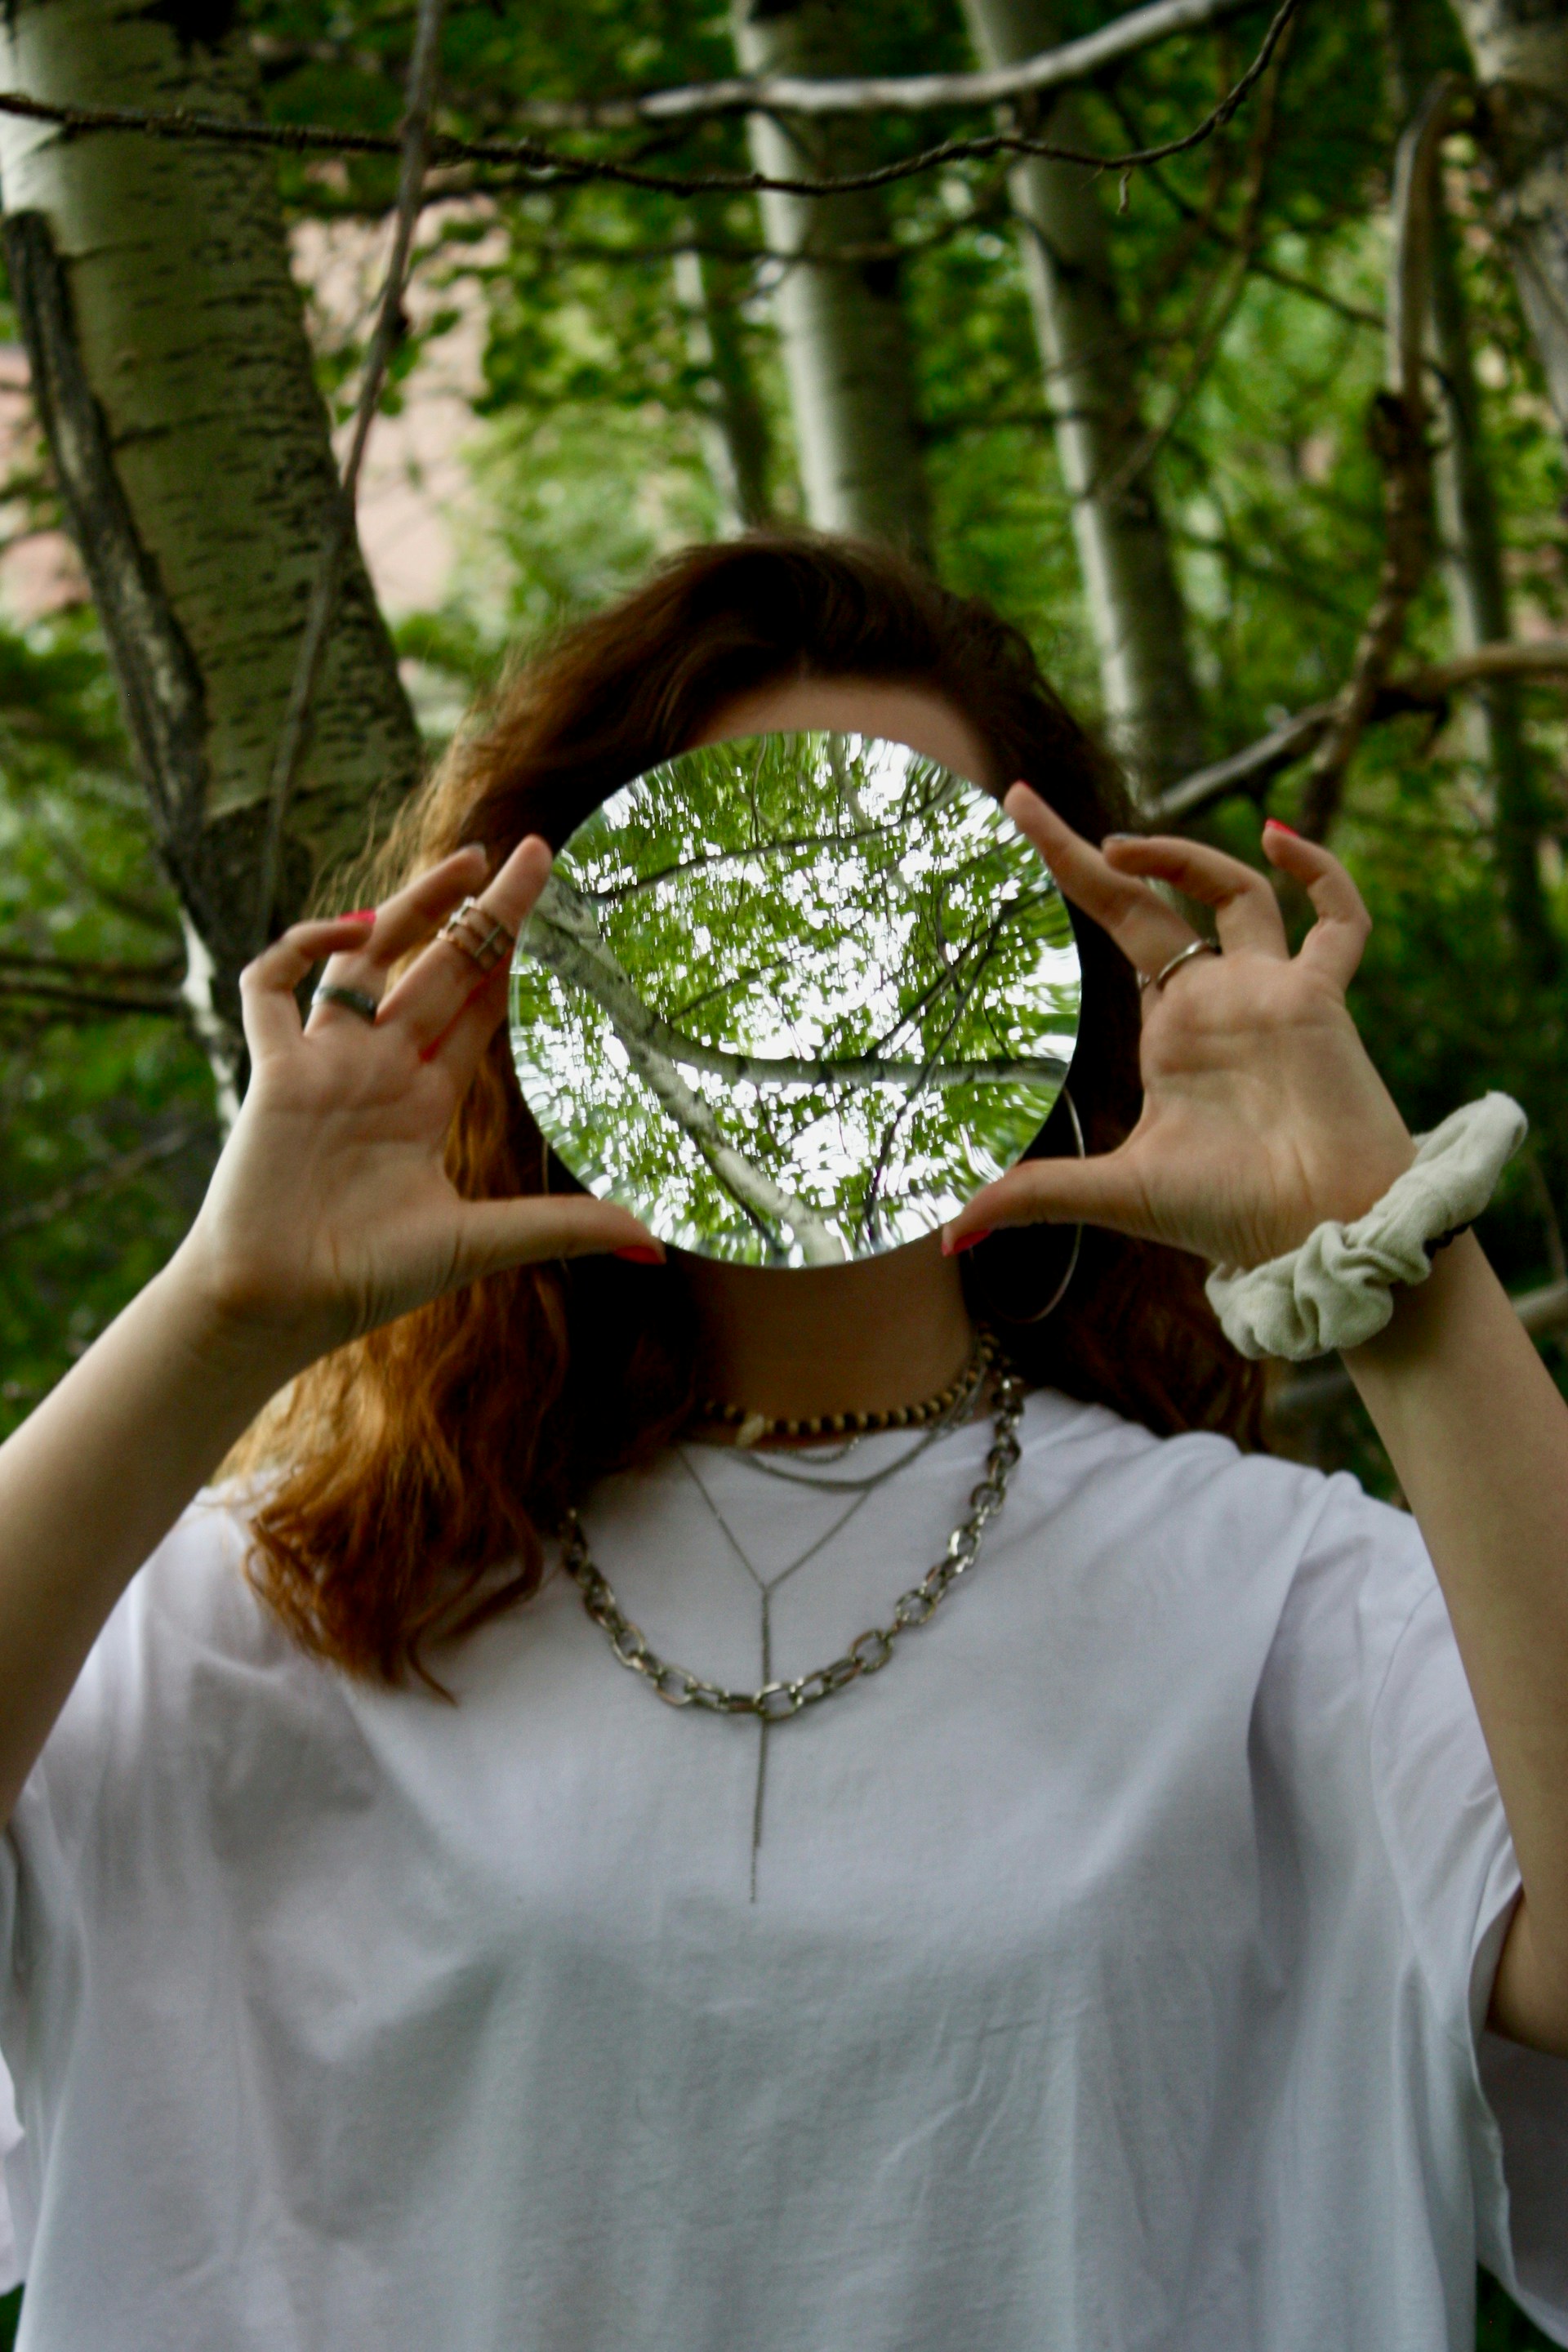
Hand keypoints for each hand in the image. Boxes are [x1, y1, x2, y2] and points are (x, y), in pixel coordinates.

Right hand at [172, 839, 660, 1370]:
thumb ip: (563, 1228)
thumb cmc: (365, 1279)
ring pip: (367, 960)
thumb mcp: (480, 1243)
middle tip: (530, 854)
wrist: (275, 1308)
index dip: (513, 953)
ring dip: (410, 907)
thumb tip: (656, 1248)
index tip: (554, 904)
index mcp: (424, 1098)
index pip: (480, 1005)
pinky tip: (350, 933)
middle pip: (440, 966)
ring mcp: (324, 1063)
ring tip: (464, 863)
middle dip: (484, 911)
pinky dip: (300, 949)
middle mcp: (378, 1068)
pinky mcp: (272, 1070)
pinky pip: (270, 988)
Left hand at [942, 791, 1415, 1271]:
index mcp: (1170, 1028)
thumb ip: (1034, 1198)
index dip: (1070, 869)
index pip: (1114, 924)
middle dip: (1101, 850)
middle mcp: (1217, 998)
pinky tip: (1280, 839)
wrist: (1318, 1235)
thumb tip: (944, 1238)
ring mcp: (1272, 992)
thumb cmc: (1230, 1215)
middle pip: (1155, 897)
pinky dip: (1323, 876)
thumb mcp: (1116, 1195)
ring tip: (1120, 849)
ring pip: (1238, 891)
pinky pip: (1338, 923)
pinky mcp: (1322, 1000)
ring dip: (1184, 856)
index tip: (1014, 816)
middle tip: (1020, 804)